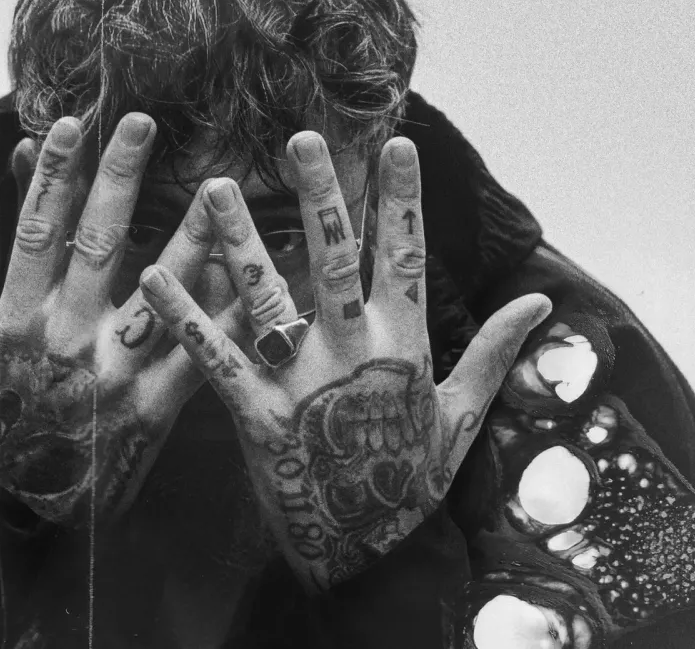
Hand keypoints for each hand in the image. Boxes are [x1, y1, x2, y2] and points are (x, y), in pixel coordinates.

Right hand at [0, 114, 243, 525]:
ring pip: (160, 296)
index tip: (70, 124)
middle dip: (118, 181)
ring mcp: (115, 374)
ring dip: (192, 240)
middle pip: (98, 247)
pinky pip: (200, 357)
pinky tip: (258, 282)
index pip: (35, 233)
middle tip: (142, 123)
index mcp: (19, 320)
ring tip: (220, 191)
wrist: (21, 516)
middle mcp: (68, 340)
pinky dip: (228, 320)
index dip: (52, 177)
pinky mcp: (155, 409)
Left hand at [140, 131, 551, 589]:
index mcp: (404, 348)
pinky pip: (213, 358)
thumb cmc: (413, 481)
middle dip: (320, 196)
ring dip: (239, 240)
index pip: (405, 258)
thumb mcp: (462, 415)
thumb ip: (493, 350)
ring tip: (212, 186)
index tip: (397, 145)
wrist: (366, 556)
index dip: (401, 200)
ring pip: (267, 297)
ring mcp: (300, 384)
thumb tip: (541, 301)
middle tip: (300, 139)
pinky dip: (183, 317)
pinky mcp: (253, 415)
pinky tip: (154, 275)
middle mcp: (351, 354)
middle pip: (332, 261)